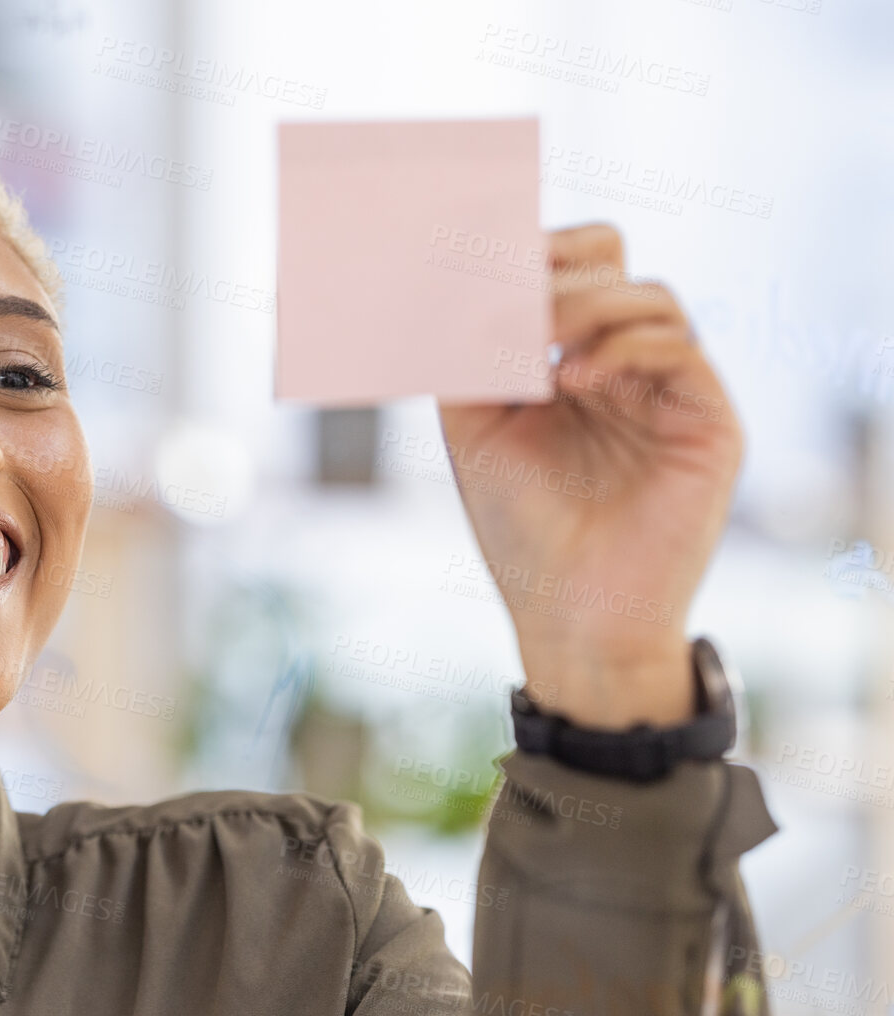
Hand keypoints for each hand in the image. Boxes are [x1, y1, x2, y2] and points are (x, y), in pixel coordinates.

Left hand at [437, 224, 742, 728]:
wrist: (570, 613)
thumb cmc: (520, 528)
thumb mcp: (473, 426)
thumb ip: (466, 353)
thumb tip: (460, 278)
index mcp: (569, 356)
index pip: (566, 268)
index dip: (530, 250)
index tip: (479, 252)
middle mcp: (624, 362)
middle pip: (612, 261)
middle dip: (556, 266)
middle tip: (509, 292)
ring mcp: (670, 387)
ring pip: (648, 295)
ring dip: (582, 305)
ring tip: (536, 343)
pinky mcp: (706, 419)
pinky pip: (677, 345)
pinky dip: (620, 347)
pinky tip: (572, 379)